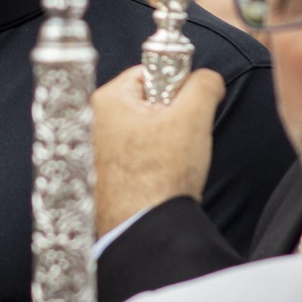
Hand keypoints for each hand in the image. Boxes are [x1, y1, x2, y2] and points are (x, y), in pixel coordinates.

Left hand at [93, 66, 223, 236]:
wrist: (144, 230)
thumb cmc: (161, 177)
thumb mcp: (193, 118)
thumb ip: (204, 85)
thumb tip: (207, 78)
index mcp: (108, 99)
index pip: (151, 72)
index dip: (178, 87)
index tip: (189, 108)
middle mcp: (94, 121)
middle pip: (148, 102)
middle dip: (173, 117)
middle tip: (182, 139)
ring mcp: (96, 149)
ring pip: (145, 130)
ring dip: (166, 141)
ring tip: (173, 163)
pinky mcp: (104, 174)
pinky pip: (137, 155)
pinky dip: (153, 162)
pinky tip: (162, 178)